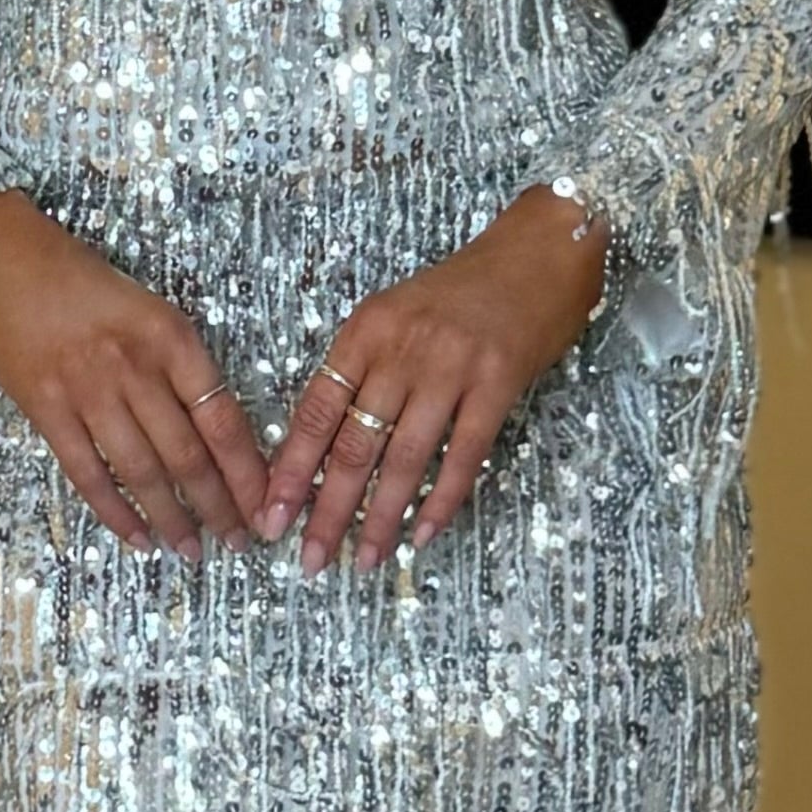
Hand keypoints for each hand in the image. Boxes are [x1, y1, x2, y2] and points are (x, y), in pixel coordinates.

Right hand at [0, 191, 269, 554]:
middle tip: (239, 543)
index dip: (248, 470)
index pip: (223, 418)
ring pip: (144, 471)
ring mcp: (89, 391)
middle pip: (189, 454)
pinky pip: (89, 473)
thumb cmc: (73, 276)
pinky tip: (138, 538)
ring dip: (173, 518)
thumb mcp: (144, 307)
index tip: (266, 504)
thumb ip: (175, 363)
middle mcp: (136, 367)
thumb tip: (211, 428)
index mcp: (170, 336)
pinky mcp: (46, 410)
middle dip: (220, 506)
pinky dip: (116, 512)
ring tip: (193, 551)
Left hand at [264, 189, 608, 574]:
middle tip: (309, 560)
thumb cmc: (464, 290)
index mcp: (365, 331)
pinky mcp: (498, 383)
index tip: (271, 516)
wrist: (540, 251)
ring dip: (381, 517)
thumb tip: (325, 448)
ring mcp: (451, 366)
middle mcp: (401, 349)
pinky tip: (423, 534)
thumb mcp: (396, 316)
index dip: (291, 470)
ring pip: (403, 457)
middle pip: (353, 444)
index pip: (315, 412)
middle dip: (327, 510)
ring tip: (364, 560)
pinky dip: (442, 500)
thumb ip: (362, 371)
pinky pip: (464, 455)